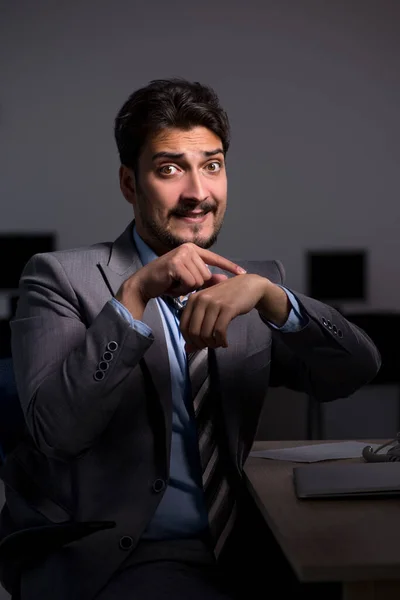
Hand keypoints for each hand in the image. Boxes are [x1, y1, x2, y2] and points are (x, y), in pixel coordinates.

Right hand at [115, 243, 245, 319]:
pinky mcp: (176, 264)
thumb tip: (224, 279)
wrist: (144, 285)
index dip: (229, 266)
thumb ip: (205, 280)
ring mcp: (181, 255)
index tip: (243, 273)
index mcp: (192, 250)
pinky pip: (190, 282)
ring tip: (174, 283)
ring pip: (199, 279)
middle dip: (195, 284)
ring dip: (187, 288)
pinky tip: (171, 284)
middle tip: (179, 283)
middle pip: (207, 274)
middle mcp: (188, 249)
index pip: (215, 258)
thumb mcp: (188, 281)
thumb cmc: (166, 283)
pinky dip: (181, 289)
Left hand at [180, 275, 290, 351]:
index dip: (189, 340)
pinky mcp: (228, 308)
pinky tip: (225, 342)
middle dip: (201, 344)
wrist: (248, 285)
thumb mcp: (208, 309)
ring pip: (206, 333)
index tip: (198, 345)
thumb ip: (196, 327)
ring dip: (212, 344)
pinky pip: (220, 331)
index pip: (183, 326)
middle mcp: (201, 299)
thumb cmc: (226, 297)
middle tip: (210, 346)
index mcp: (193, 299)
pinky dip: (221, 341)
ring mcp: (214, 303)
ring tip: (219, 344)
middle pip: (194, 332)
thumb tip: (187, 349)